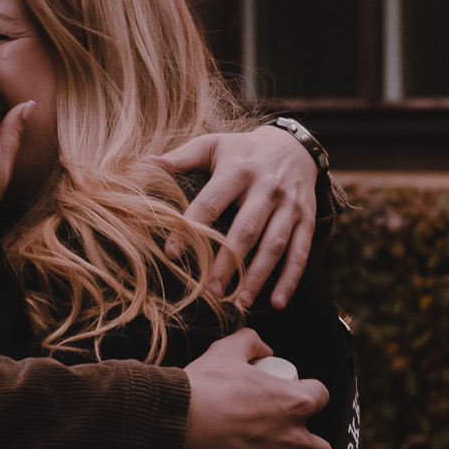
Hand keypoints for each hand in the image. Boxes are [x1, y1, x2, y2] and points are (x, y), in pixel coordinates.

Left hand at [154, 125, 318, 310]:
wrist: (294, 146)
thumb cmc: (243, 151)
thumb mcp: (213, 145)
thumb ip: (180, 158)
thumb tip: (142, 163)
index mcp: (238, 169)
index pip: (211, 202)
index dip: (191, 228)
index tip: (171, 254)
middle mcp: (266, 187)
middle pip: (246, 229)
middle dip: (228, 262)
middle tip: (210, 291)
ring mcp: (289, 205)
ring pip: (274, 245)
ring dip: (258, 276)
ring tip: (240, 302)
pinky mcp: (307, 219)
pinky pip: (300, 252)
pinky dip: (290, 280)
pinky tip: (276, 303)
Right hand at [180, 329, 331, 448]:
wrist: (177, 420)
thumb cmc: (205, 386)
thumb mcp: (227, 351)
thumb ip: (251, 342)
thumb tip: (264, 349)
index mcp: (294, 402)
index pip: (322, 397)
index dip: (310, 393)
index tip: (294, 394)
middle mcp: (292, 438)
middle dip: (312, 446)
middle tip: (289, 436)